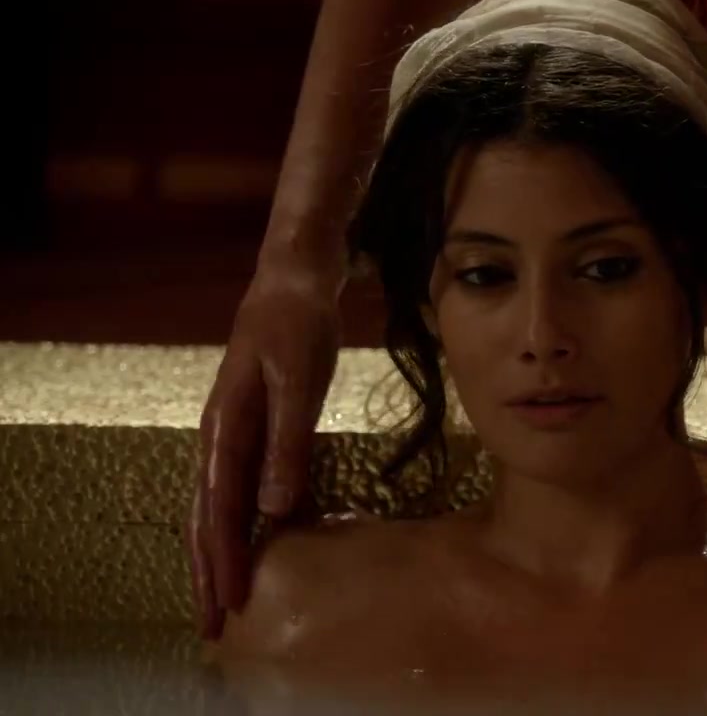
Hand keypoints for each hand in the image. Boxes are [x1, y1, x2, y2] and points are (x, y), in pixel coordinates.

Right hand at [189, 266, 340, 638]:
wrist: (293, 280)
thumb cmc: (298, 325)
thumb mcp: (299, 381)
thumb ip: (289, 443)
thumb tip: (275, 510)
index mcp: (226, 428)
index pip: (221, 509)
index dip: (224, 558)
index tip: (228, 601)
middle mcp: (220, 436)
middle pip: (210, 516)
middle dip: (210, 570)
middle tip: (213, 623)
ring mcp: (233, 431)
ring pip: (219, 504)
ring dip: (221, 551)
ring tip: (223, 594)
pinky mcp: (253, 426)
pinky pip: (239, 484)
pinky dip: (241, 520)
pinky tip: (256, 540)